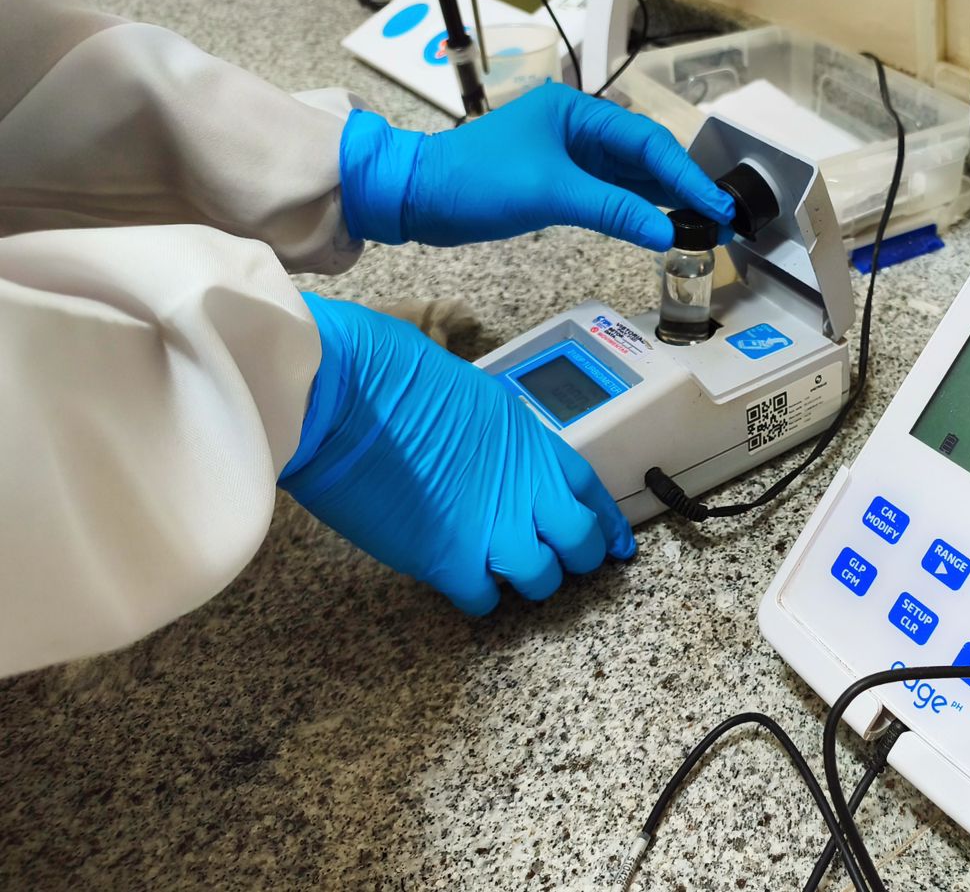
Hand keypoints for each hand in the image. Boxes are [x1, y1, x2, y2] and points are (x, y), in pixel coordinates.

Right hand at [279, 293, 634, 614]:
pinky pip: (484, 600)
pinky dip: (478, 598)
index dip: (607, 525)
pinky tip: (462, 582)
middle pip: (581, 543)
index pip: (590, 493)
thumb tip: (493, 462)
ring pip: (542, 580)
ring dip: (527, 581)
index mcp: (531, 443)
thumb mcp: (473, 397)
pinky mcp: (450, 561)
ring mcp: (492, 529)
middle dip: (575, 557)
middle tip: (554, 561)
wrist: (344, 394)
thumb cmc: (391, 377)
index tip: (616, 546)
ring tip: (501, 571)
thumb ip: (497, 440)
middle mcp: (525, 488)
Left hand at [338, 82, 733, 249]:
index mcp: (578, 111)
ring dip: (664, 202)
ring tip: (702, 226)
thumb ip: (614, 211)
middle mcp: (578, 128)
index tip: (715, 204)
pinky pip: (610, 194)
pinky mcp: (559, 182)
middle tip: (719, 219)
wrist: (416, 198)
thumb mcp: (551, 194)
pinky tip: (661, 226)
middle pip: (645, 157)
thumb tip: (667, 233)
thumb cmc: (474, 181)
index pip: (647, 142)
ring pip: (630, 178)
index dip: (686, 175)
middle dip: (683, 187)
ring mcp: (569, 156)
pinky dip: (636, 211)